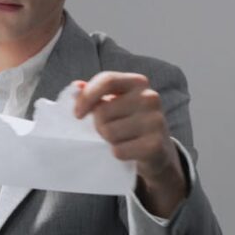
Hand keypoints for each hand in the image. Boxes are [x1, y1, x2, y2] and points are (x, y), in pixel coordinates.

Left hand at [74, 72, 186, 216]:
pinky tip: (129, 151)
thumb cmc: (129, 122)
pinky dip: (118, 154)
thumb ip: (95, 94)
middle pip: (103, 112)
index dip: (87, 96)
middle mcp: (150, 98)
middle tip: (111, 129)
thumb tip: (76, 87)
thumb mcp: (115, 103)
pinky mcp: (156, 145)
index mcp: (137, 82)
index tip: (77, 114)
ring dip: (108, 141)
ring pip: (109, 133)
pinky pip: (119, 151)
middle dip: (99, 125)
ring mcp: (156, 121)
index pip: (107, 80)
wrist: (158, 150)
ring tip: (122, 140)